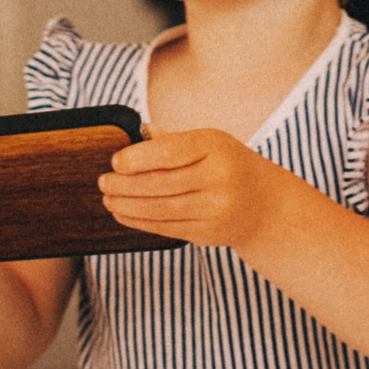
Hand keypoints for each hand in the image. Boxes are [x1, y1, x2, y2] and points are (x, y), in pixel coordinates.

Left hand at [99, 128, 301, 248]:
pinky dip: (139, 221)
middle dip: (124, 185)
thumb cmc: (229, 165)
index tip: (115, 162)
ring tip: (108, 199)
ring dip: (126, 205)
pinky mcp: (207, 232)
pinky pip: (166, 227)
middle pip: (160, 184)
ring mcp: (214, 209)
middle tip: (103, 182)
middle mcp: (218, 178)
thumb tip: (136, 136)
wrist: (265, 205)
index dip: (137, 159)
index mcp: (215, 147)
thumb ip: (173, 141)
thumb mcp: (209, 143)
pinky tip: (123, 213)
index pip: (169, 152)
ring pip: (159, 209)